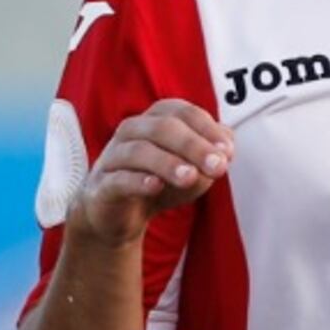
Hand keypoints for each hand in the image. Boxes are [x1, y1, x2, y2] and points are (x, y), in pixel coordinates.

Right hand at [67, 101, 234, 249]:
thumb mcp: (191, 172)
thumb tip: (226, 150)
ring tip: (190, 176)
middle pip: (162, 127)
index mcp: (155, 120)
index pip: (182, 112)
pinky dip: (137, 181)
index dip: (207, 129)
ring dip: (167, 163)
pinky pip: (118, 179)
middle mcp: (132, 131)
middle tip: (217, 166)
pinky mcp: (101, 186)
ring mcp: (113, 157)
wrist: (117, 217)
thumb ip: (209, 158)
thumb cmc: (157, 184)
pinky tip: (156, 186)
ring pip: (138, 151)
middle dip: (193, 145)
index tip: (228, 152)